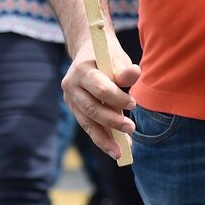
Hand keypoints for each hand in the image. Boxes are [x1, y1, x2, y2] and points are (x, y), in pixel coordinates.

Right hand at [60, 34, 138, 159]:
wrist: (88, 52)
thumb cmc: (107, 56)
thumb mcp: (117, 58)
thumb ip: (125, 70)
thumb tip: (134, 74)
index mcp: (82, 70)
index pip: (100, 89)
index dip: (117, 99)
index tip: (133, 105)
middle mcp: (71, 86)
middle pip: (92, 109)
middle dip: (112, 122)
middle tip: (131, 129)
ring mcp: (70, 99)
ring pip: (87, 123)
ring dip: (105, 139)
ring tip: (121, 152)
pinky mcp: (74, 109)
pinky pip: (88, 126)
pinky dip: (101, 138)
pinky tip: (114, 148)